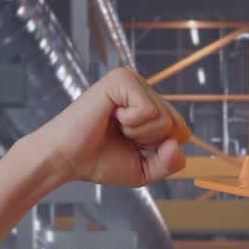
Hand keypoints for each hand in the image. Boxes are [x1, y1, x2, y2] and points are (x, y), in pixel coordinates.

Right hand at [30, 67, 191, 187]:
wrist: (66, 159)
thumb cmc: (100, 161)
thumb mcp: (145, 169)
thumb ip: (170, 162)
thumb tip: (179, 142)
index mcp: (150, 105)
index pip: (182, 131)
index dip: (160, 150)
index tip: (132, 146)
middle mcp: (143, 89)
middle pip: (177, 125)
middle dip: (150, 143)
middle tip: (121, 137)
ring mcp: (133, 81)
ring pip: (164, 119)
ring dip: (139, 134)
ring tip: (115, 127)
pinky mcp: (121, 79)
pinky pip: (148, 110)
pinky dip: (131, 123)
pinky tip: (111, 117)